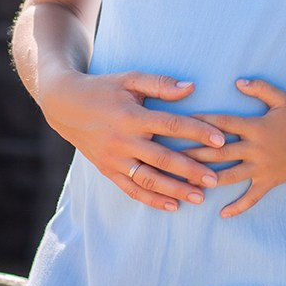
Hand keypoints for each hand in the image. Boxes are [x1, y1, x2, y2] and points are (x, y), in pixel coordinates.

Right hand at [40, 69, 227, 211]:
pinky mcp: (108, 171)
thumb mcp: (130, 79)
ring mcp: (114, 159)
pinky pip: (132, 190)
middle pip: (162, 159)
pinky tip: (173, 206)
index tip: (221, 139)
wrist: (65, 105)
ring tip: (200, 197)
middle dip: (190, 170)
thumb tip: (191, 88)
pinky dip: (152, 200)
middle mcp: (123, 141)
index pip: (170, 124)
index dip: (196, 131)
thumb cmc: (103, 88)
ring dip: (175, 190)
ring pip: (148, 180)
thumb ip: (160, 84)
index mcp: (131, 116)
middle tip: (215, 178)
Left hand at [186, 78, 285, 218]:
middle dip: (193, 154)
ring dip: (207, 179)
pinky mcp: (268, 182)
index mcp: (256, 126)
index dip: (201, 123)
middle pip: (219, 152)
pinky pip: (251, 197)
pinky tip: (221, 214)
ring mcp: (261, 168)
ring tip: (185, 183)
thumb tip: (237, 82)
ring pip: (229, 176)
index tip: (179, 123)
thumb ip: (260, 88)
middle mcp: (256, 148)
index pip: (223, 123)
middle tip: (169, 156)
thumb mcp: (283, 99)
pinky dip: (238, 207)